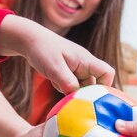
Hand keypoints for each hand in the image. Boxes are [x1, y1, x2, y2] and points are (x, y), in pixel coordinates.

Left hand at [0, 15, 114, 93]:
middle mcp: (84, 64)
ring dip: (71, 91)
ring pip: (81, 87)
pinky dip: (64, 87)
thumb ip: (67, 82)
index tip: (93, 97)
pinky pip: (71, 85)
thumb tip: (77, 97)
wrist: (29, 39)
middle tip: (69, 96)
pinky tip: (53, 81)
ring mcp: (76, 68)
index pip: (107, 73)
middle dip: (84, 93)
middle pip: (94, 84)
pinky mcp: (68, 72)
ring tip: (57, 83)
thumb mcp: (54, 68)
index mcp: (86, 60)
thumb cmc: (42, 49)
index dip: (105, 86)